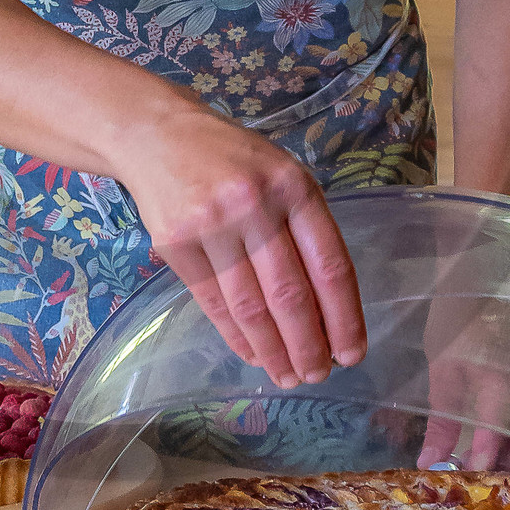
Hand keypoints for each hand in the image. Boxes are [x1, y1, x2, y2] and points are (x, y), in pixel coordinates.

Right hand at [119, 109, 365, 389]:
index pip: (330, 265)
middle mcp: (255, 205)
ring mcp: (211, 224)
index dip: (343, 317)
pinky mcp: (175, 243)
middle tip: (318, 375)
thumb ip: (305, 227)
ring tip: (288, 375)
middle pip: (290, 293)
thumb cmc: (232, 159)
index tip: (352, 353)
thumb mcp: (282, 174)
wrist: (156, 135)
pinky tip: (252, 354)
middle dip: (308, 345)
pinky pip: (213, 303)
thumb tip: (326, 308)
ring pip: (250, 306)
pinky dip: (236, 336)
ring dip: (273, 350)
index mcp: (294, 187)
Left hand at [417, 296, 509, 472]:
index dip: (476, 470)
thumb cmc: (453, 330)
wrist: (476, 292)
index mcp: (504, 390)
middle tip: (456, 480)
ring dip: (496, 458)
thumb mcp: (442, 379)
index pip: (495, 446)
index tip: (455, 486)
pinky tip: (479, 444)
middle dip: (487, 470)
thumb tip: (428, 465)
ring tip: (463, 464)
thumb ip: (440, 426)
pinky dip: (504, 441)